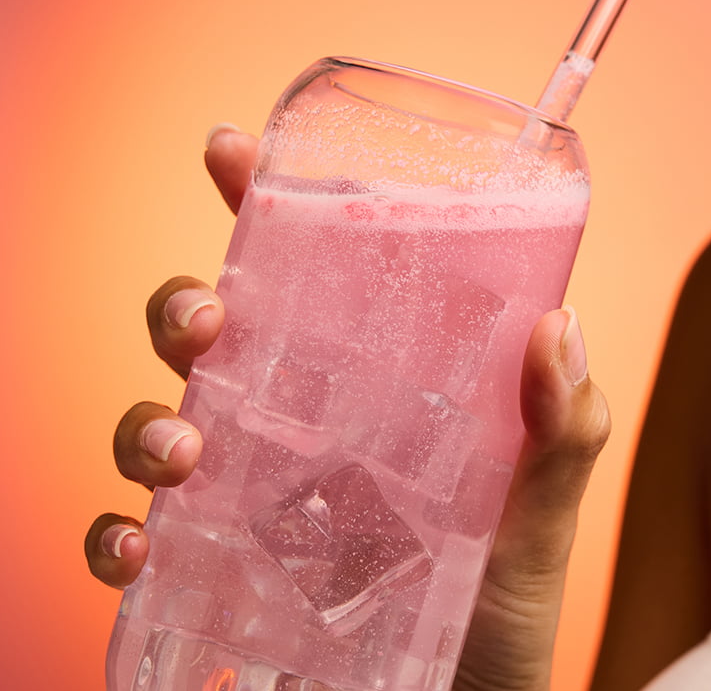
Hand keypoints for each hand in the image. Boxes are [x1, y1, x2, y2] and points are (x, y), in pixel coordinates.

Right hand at [85, 125, 610, 690]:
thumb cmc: (506, 587)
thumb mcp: (544, 501)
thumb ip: (563, 423)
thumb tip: (558, 323)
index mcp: (371, 372)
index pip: (309, 268)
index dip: (260, 201)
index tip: (228, 151)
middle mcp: (300, 416)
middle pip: (212, 328)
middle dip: (183, 305)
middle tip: (208, 322)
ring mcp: (253, 488)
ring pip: (159, 415)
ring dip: (145, 420)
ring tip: (186, 449)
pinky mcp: (221, 566)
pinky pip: (142, 536)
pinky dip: (118, 533)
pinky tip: (138, 543)